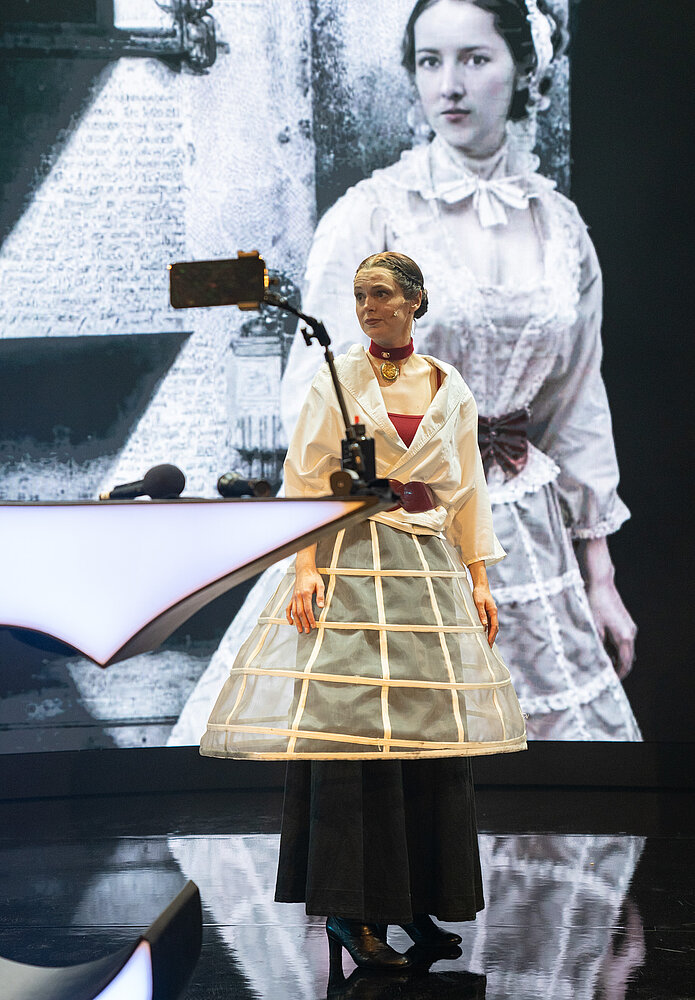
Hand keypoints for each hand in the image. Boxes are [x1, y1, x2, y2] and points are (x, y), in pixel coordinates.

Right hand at [286, 566, 324, 633]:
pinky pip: (288, 608)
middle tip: (307, 630)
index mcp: (306, 593)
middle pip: (300, 612)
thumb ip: (320, 596)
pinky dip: (288, 615)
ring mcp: (294, 597)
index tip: (313, 625)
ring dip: (297, 621)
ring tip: (300, 629)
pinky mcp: (292, 597)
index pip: (308, 609)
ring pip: (294, 612)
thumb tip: (321, 606)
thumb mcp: (320, 584)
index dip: (310, 618)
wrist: (304, 570)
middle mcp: (298, 596)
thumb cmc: (313, 577)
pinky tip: (291, 622)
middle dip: (304, 623)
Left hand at [473, 585, 497, 646]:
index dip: (492, 635)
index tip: (489, 643)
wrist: (481, 586)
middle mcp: (494, 613)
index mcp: (493, 611)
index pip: (494, 626)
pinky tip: (486, 633)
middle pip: (495, 628)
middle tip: (489, 646)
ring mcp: (492, 612)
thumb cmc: (480, 593)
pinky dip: (489, 629)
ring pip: (493, 626)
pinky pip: (490, 622)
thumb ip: (482, 613)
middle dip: (492, 637)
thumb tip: (484, 624)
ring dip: (491, 634)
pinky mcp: (489, 611)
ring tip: (488, 642)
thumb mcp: (479, 603)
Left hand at [575, 537, 636, 678]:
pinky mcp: (625, 621)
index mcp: (624, 636)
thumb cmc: (594, 603)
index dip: (618, 675)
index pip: (625, 663)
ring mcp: (629, 626)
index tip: (610, 682)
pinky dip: (615, 648)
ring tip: (601, 664)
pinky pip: (623, 641)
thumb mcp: (592, 627)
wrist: (600, 583)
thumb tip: (595, 661)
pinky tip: (602, 649)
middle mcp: (630, 632)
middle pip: (627, 658)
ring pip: (625, 649)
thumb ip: (596, 646)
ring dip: (616, 658)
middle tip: (604, 676)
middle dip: (617, 668)